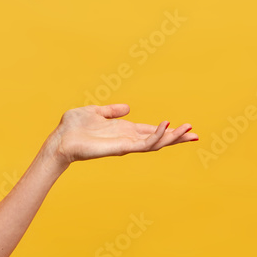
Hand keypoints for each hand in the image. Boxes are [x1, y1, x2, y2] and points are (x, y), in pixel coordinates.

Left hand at [50, 103, 197, 165]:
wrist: (60, 139)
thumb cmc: (73, 127)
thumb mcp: (95, 111)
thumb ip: (112, 111)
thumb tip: (128, 108)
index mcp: (124, 130)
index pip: (151, 131)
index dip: (168, 130)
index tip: (187, 128)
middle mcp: (128, 139)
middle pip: (159, 139)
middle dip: (178, 138)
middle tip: (196, 134)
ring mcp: (126, 145)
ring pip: (156, 144)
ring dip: (173, 137)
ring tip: (189, 131)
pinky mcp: (121, 148)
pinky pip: (144, 144)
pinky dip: (157, 135)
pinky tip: (166, 126)